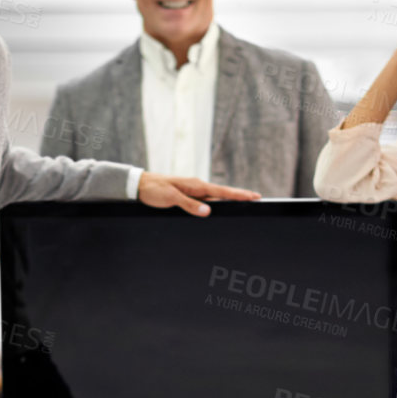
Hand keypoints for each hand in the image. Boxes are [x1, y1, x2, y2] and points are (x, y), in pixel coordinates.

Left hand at [137, 174, 260, 216]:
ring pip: (215, 199)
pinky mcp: (187, 197)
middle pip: (223, 195)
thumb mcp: (170, 198)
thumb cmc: (153, 190)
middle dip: (239, 197)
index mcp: (196, 185)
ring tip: (244, 204)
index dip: (239, 195)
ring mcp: (193, 192)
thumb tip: (208, 212)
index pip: (222, 192)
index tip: (254, 196)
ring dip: (228, 201)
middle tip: (256, 200)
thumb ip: (189, 205)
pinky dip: (215, 205)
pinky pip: (205, 202)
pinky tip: (220, 210)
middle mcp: (197, 188)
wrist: (139, 186)